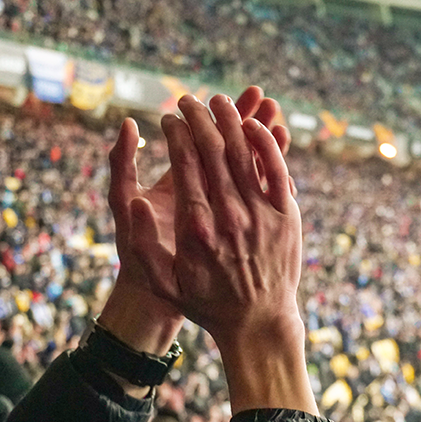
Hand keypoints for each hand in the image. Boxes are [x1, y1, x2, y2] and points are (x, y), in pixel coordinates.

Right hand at [102, 87, 287, 356]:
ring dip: (231, 118)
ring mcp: (261, 214)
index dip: (176, 132)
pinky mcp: (287, 215)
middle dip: (199, 116)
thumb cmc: (205, 302)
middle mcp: (230, 216)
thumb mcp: (163, 280)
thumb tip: (133, 202)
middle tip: (188, 99)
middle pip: (214, 149)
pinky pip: (277, 168)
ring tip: (217, 99)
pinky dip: (266, 142)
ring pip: (245, 152)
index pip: (185, 162)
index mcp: (196, 227)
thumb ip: (142, 243)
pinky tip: (255, 122)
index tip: (168, 118)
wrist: (257, 322)